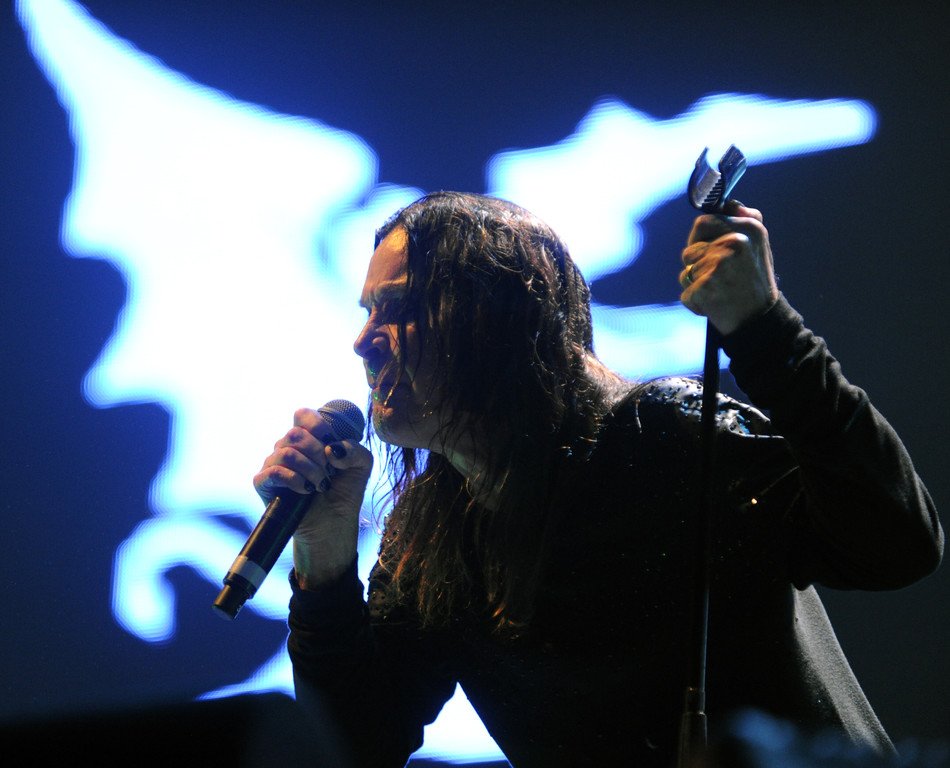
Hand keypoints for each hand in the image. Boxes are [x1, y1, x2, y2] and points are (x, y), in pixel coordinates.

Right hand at [253, 407, 372, 587]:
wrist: (333, 525)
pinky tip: (305, 490)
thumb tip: (332, 449)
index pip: (303, 415)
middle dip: (318, 453)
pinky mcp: (264, 483)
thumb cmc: (345, 492)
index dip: (318, 425)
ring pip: (286, 452)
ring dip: (310, 470)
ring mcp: (274, 464)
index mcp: (309, 438)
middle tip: (329, 472)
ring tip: (320, 485)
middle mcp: (289, 448)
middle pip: (296, 433)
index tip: (331, 443)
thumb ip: (354, 449)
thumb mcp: (361, 466)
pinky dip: (294, 479)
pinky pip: (273, 470)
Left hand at [679, 201, 778, 334]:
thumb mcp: (758, 244)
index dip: (699, 238)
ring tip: (719, 290)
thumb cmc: (755, 281)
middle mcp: (734, 243)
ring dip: (696, 284)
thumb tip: (729, 203)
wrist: (761, 319)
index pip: (702, 222)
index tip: (710, 252)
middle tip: (717, 276)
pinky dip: (696, 302)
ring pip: (686, 272)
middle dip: (695, 263)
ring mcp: (719, 265)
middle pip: (690, 249)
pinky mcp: (706, 287)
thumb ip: (744, 220)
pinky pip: (686, 293)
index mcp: (748, 228)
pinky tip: (715, 304)